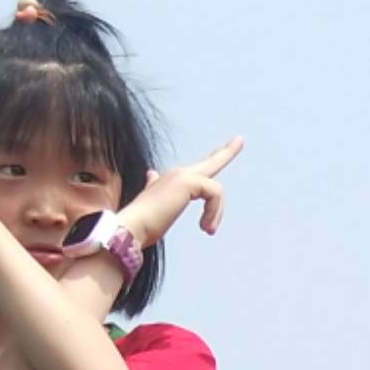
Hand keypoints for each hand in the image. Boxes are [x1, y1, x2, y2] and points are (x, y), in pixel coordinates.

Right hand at [101, 134, 243, 253]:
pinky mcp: (188, 182)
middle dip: (226, 153)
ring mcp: (182, 176)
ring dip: (216, 212)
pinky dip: (214, 212)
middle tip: (240, 140)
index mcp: (169, 182)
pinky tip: (205, 227)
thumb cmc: (140, 226)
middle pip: (209, 163)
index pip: (193, 171)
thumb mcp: (154, 210)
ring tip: (207, 229)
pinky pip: (214, 194)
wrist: (130, 228)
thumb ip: (154, 190)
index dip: (209, 162)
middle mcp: (176, 175)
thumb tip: (150, 174)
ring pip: (215, 190)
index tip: (221, 152)